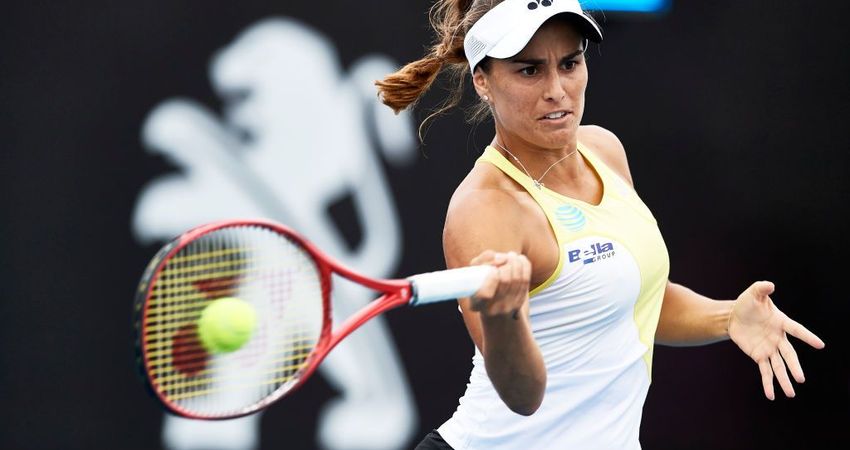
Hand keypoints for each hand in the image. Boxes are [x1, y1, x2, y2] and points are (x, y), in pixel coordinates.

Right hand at [468, 250, 530, 318]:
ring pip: (517, 279)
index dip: (491, 279)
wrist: (494, 308)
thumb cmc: (480, 285)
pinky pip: (526, 280)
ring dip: (515, 262)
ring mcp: (508, 308)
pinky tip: (520, 259)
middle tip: (504, 256)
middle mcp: (493, 310)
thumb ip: (480, 262)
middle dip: (507, 264)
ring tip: (511, 255)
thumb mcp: (473, 274)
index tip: (493, 269)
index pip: (485, 294)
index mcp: (476, 305)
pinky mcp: (519, 302)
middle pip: (505, 282)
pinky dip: (524, 266)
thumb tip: (498, 257)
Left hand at [728, 281, 824, 399]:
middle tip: (801, 379)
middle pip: (789, 355)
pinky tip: (771, 395)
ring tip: (791, 394)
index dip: (807, 337)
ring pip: (779, 366)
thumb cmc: (748, 303)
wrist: (734, 316)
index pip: (796, 330)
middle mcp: (778, 338)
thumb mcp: (753, 293)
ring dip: (784, 380)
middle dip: (794, 367)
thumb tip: (769, 285)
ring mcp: (769, 348)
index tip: (820, 345)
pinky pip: (765, 371)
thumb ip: (761, 288)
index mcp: (781, 322)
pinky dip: (768, 383)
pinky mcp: (759, 355)